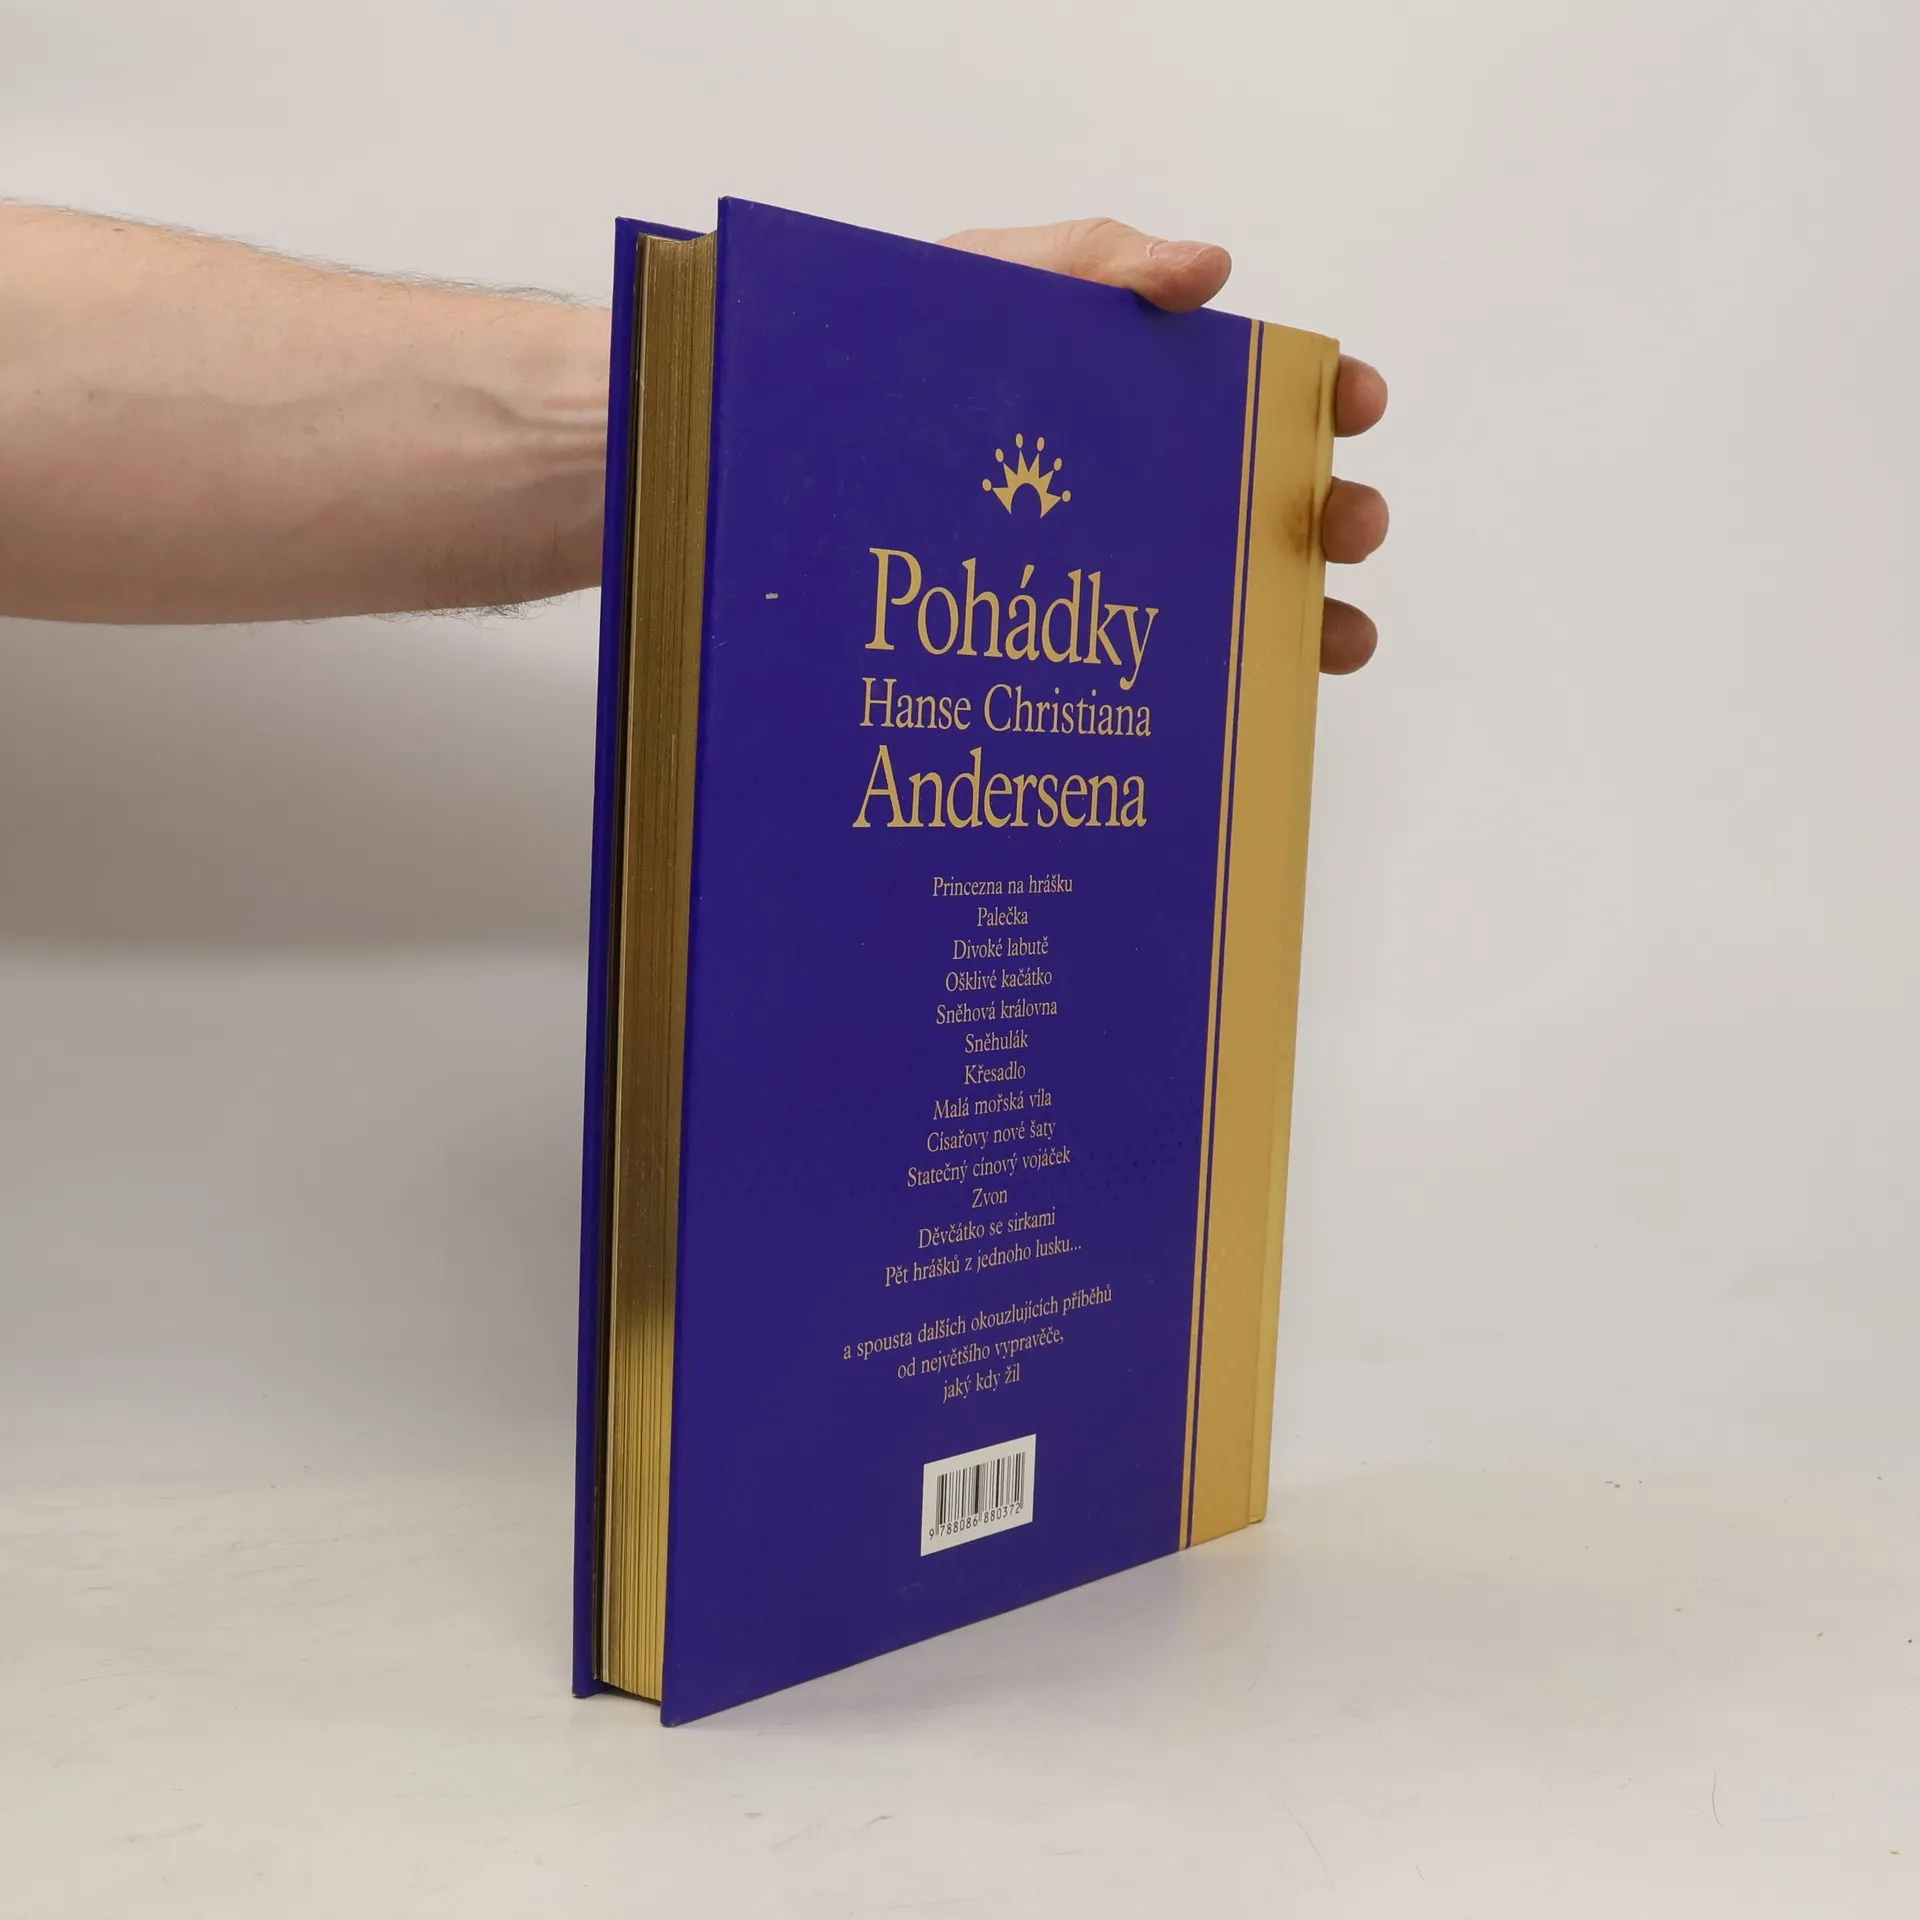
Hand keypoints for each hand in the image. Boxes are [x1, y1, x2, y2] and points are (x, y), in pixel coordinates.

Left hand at [942, 218, 1387, 674]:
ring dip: (1313, 620)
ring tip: (1341, 639)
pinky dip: (1226, 700)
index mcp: (1151, 397)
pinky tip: (1247, 716)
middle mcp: (1158, 490)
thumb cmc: (910, 353)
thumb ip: (1094, 263)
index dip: (1328, 398)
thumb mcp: (991, 282)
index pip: (1267, 396)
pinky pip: (1169, 681)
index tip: (1357, 404)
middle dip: (1338, 517)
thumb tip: (1209, 268)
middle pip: (1280, 507)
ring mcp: (1128, 572)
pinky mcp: (1084, 648)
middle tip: (1348, 526)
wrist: (826, 452)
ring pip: (1249, 604)